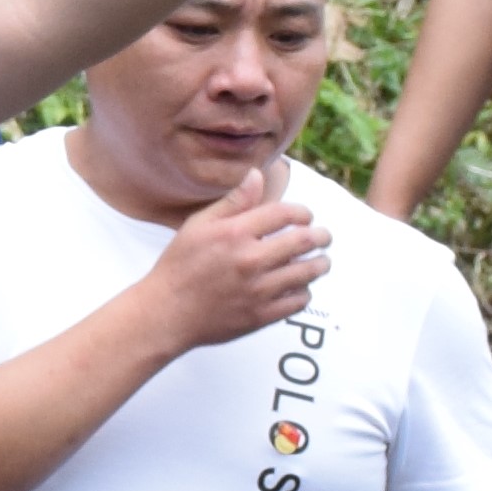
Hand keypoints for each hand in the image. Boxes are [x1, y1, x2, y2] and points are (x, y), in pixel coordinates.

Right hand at [148, 169, 333, 350]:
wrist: (166, 314)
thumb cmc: (179, 266)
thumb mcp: (198, 226)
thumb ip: (233, 201)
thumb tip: (257, 175)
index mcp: (235, 233)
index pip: (286, 214)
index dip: (303, 212)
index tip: (305, 217)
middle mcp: (250, 260)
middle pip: (304, 241)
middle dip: (321, 236)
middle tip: (324, 236)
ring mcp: (258, 290)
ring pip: (307, 272)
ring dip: (320, 264)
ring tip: (321, 261)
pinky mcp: (261, 315)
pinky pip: (298, 301)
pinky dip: (304, 292)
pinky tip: (298, 287)